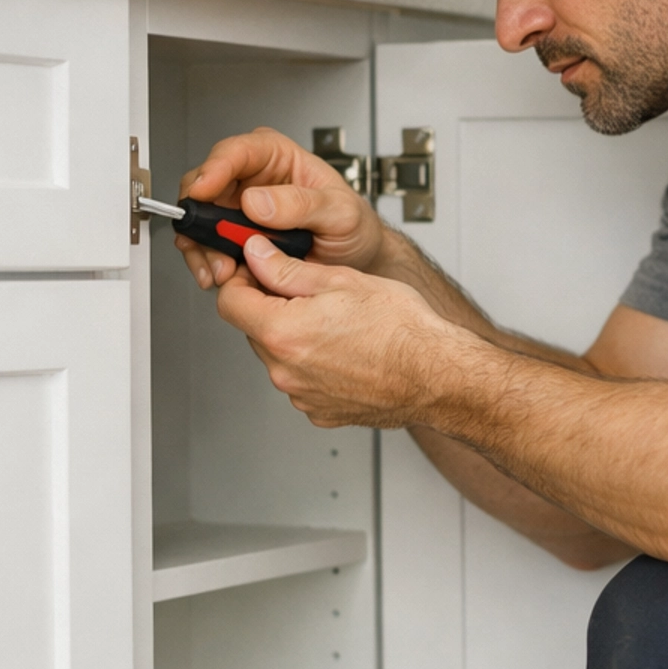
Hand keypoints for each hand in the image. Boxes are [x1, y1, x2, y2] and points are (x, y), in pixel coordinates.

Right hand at [176, 126, 387, 290]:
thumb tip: (257, 201)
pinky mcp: (234, 238)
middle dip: (202, 218)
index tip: (203, 191)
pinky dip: (210, 263)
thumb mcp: (341, 212)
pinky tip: (225, 276)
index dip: (214, 169)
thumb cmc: (353, 226)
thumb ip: (302, 204)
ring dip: (203, 248)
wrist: (357, 260)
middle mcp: (251, 178)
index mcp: (277, 157)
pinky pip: (207, 247)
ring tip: (222, 270)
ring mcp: (239, 209)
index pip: (236, 151)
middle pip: (205, 185)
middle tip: (213, 243)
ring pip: (200, 220)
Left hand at [215, 231, 461, 426]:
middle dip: (272, 309)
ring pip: (280, 357)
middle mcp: (285, 371)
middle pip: (254, 330)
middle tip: (311, 295)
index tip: (255, 271)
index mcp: (283, 332)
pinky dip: (315, 366)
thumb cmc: (403, 330)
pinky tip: (346, 353)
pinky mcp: (320, 412)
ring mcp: (302, 396)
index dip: (240, 280)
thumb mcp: (342, 281)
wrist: (438, 375)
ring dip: (295, 338)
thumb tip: (257, 256)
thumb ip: (287, 270)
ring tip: (339, 326)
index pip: (229, 302)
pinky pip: (303, 382)